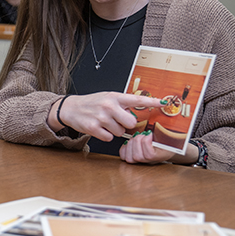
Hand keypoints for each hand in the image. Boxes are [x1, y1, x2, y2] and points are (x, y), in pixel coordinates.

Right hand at [49, 92, 163, 140]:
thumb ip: (122, 104)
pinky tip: (98, 128)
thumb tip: (137, 114)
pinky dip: (105, 135)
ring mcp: (101, 117)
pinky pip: (109, 138)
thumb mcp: (107, 98)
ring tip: (104, 122)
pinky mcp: (93, 127)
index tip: (163, 103)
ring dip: (114, 130)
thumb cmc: (92, 103)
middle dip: (125, 124)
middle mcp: (108, 106)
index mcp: (114, 97)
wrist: (71, 108)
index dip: (152, 102)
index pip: (137, 99)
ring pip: (119, 132)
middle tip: (116, 120)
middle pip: (130, 122)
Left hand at [120, 131, 199, 165]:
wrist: (167, 147)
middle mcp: (149, 162)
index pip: (149, 155)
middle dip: (138, 141)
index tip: (150, 133)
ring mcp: (140, 161)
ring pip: (129, 157)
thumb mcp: (169, 133)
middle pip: (137, 156)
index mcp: (160, 156)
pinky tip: (130, 140)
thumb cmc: (168, 139)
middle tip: (143, 133)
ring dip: (131, 144)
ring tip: (137, 137)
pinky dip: (125, 147)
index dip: (147, 141)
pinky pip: (123, 155)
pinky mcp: (132, 158)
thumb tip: (163, 110)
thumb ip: (165, 128)